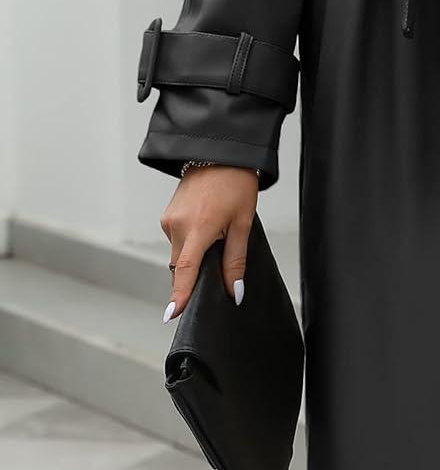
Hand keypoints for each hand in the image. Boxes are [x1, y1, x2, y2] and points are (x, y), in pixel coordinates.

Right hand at [159, 165, 258, 321]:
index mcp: (198, 228)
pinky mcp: (166, 215)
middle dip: (195, 274)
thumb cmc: (236, 184)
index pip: (184, 270)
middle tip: (217, 267)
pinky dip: (189, 242)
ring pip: (179, 254)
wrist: (220, 153)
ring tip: (217, 235)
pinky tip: (206, 227)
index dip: (179, 295)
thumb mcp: (243, 223)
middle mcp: (176, 225)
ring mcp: (168, 219)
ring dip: (194, 256)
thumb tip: (235, 292)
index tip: (172, 316)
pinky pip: (177, 240)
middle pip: (181, 266)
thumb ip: (236, 261)